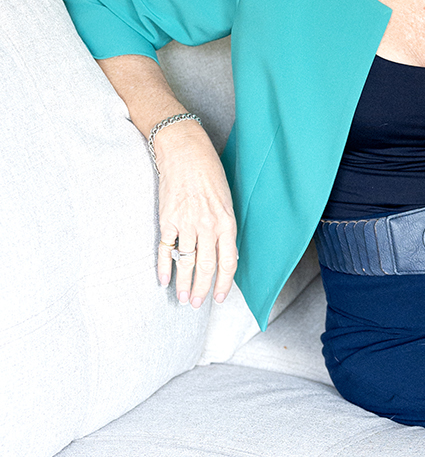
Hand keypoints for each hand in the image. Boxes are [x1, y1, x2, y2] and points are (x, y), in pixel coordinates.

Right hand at [153, 120, 238, 307]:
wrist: (184, 152)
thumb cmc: (209, 172)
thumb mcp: (226, 200)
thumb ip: (225, 227)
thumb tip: (223, 252)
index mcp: (226, 222)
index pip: (228, 261)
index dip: (224, 282)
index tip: (219, 297)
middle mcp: (207, 225)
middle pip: (206, 266)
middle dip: (203, 288)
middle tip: (198, 304)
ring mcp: (186, 223)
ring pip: (185, 261)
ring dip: (184, 283)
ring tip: (183, 298)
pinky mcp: (167, 219)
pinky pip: (165, 249)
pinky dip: (164, 266)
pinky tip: (163, 280)